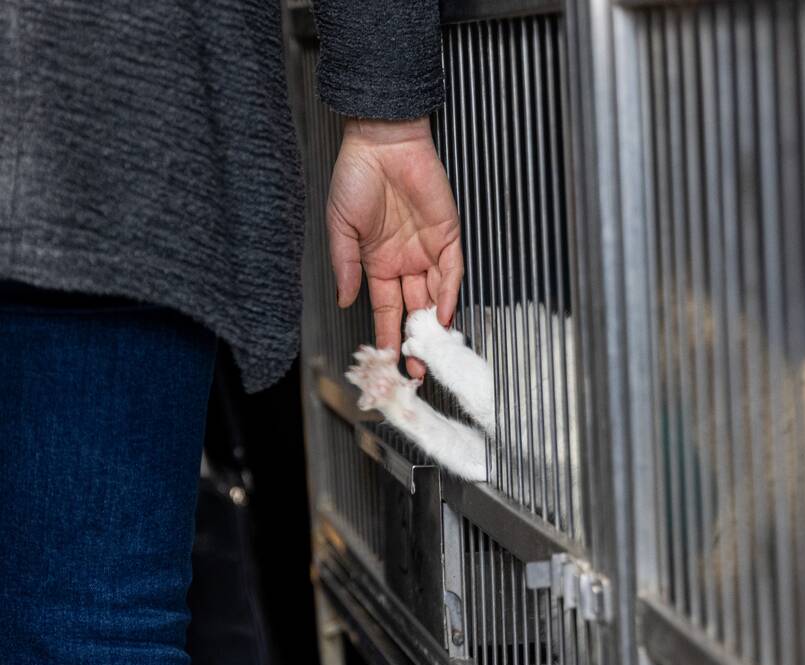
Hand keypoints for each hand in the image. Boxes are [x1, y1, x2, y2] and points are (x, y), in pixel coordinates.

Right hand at [327, 116, 462, 378]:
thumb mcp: (340, 227)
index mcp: (378, 263)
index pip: (387, 310)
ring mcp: (428, 250)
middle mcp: (405, 262)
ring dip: (434, 325)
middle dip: (416, 341)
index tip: (387, 362)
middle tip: (417, 370)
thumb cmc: (356, 177)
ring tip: (431, 352)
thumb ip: (344, 265)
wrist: (382, 142)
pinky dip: (449, 293)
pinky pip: (452, 270)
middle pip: (414, 310)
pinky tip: (444, 314)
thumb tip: (345, 301)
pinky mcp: (449, 235)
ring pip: (435, 296)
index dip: (388, 336)